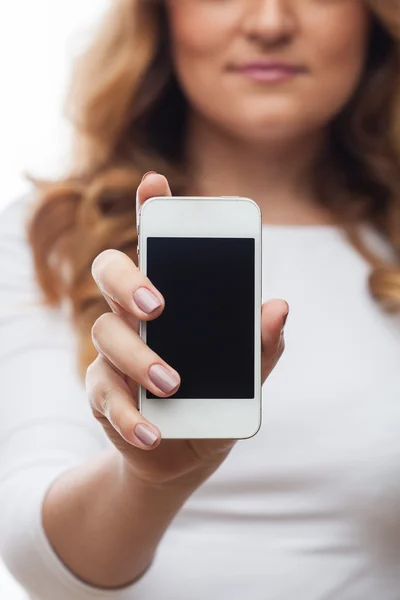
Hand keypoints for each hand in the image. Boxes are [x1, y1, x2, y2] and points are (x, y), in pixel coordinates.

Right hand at [86, 172, 288, 487]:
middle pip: (109, 272)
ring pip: (105, 333)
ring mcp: (112, 351)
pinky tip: (153, 433)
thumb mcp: (245, 374)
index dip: (151, 209)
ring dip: (138, 357)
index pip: (155, 243)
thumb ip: (260, 343)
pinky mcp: (102, 392)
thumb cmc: (213, 398)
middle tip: (158, 306)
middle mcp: (133, 314)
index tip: (156, 183)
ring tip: (172, 383)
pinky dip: (130, 416)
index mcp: (169, 296)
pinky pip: (104, 395)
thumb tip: (278, 307)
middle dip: (128, 281)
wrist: (186, 452)